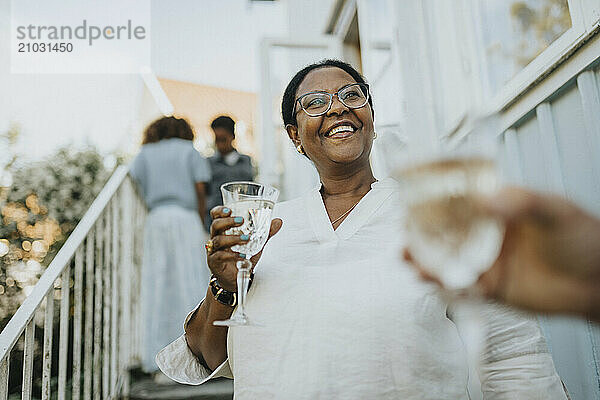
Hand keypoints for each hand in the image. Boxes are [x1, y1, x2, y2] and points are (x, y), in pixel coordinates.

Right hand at [207, 206, 282, 291]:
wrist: (236, 278)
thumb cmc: (242, 256)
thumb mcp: (255, 243)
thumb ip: (265, 233)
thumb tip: (278, 221)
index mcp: (223, 230)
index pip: (215, 216)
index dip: (219, 211)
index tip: (229, 209)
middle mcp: (216, 238)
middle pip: (215, 225)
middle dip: (227, 221)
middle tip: (241, 221)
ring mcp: (213, 250)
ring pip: (218, 240)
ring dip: (233, 238)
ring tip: (247, 238)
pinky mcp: (214, 262)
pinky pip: (220, 256)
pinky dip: (232, 255)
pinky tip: (243, 256)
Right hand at [404, 187, 599, 317]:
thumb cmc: (585, 240)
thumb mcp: (556, 210)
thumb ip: (522, 202)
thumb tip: (485, 198)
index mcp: (499, 209)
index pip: (460, 202)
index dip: (434, 201)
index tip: (412, 200)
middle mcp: (488, 234)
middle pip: (446, 233)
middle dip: (421, 234)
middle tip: (403, 233)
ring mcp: (487, 261)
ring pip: (448, 260)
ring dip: (425, 260)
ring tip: (407, 259)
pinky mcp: (491, 288)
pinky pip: (461, 287)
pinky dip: (444, 285)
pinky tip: (429, 281)